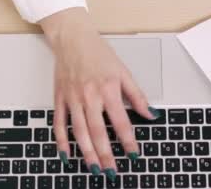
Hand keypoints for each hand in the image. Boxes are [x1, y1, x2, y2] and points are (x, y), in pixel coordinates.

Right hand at [39, 8, 158, 179]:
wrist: (73, 38)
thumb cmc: (98, 53)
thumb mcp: (124, 71)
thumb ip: (137, 95)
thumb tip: (151, 114)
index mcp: (108, 89)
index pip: (121, 122)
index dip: (128, 141)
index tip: (133, 155)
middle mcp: (90, 96)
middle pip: (98, 132)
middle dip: (106, 155)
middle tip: (111, 172)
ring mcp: (72, 98)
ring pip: (79, 131)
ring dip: (87, 152)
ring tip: (94, 168)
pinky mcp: (59, 98)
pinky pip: (59, 124)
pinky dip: (61, 140)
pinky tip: (66, 154)